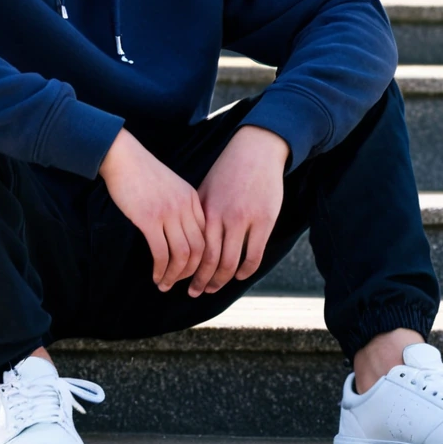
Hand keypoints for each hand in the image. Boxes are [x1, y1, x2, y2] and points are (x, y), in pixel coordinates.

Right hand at [98, 129, 205, 290]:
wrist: (123, 156)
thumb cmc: (143, 172)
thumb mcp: (172, 185)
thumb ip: (181, 205)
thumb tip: (182, 234)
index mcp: (193, 198)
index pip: (207, 236)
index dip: (202, 259)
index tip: (191, 271)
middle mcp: (185, 206)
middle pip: (200, 249)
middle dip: (191, 273)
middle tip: (179, 284)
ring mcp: (168, 212)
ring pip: (183, 255)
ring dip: (175, 275)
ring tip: (165, 285)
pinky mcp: (149, 219)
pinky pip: (161, 252)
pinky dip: (160, 269)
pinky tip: (155, 276)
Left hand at [188, 125, 288, 296]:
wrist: (256, 151)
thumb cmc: (228, 169)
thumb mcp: (206, 187)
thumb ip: (197, 212)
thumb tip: (182, 235)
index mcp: (205, 208)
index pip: (192, 246)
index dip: (184, 267)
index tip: (178, 278)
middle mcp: (223, 216)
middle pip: (209, 259)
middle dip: (200, 280)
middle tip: (194, 293)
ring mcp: (245, 220)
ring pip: (230, 262)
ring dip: (221, 281)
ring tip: (213, 289)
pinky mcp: (264, 221)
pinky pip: (254, 255)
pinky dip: (245, 271)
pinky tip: (239, 276)